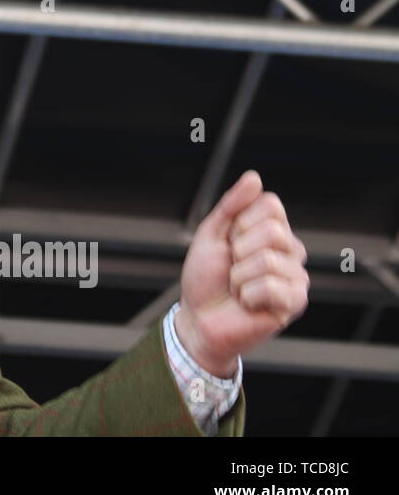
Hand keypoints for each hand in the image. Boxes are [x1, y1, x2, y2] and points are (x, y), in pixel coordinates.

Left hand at [176, 170, 309, 376]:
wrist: (199, 318)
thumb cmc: (205, 277)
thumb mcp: (211, 234)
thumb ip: (232, 205)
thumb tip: (254, 177)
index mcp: (272, 229)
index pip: (271, 204)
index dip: (239, 222)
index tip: (229, 241)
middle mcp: (291, 250)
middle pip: (273, 231)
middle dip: (238, 249)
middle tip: (232, 266)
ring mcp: (296, 276)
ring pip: (269, 260)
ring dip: (239, 276)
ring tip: (238, 287)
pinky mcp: (295, 302)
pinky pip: (273, 288)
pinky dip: (248, 295)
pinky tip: (249, 303)